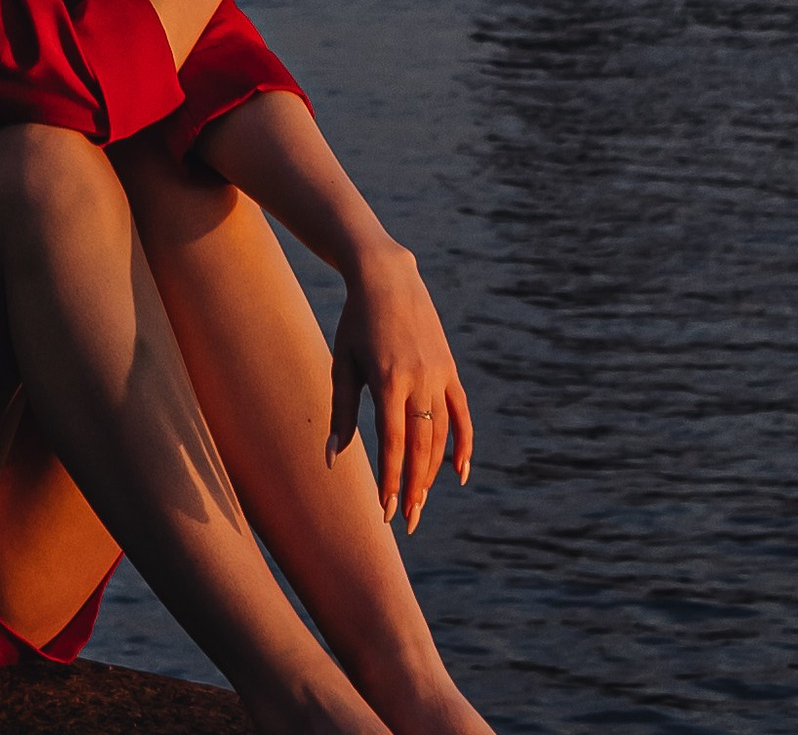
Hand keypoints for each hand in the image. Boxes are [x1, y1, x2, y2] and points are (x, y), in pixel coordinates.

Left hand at [327, 240, 474, 529]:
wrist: (387, 277)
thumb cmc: (355, 321)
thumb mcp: (343, 363)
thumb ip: (341, 411)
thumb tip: (334, 457)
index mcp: (388, 380)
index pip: (393, 444)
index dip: (390, 481)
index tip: (385, 512)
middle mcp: (418, 380)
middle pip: (420, 446)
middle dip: (413, 488)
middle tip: (405, 521)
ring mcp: (438, 374)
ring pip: (441, 435)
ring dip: (431, 472)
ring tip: (419, 501)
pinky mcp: (449, 369)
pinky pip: (462, 414)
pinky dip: (463, 445)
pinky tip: (459, 473)